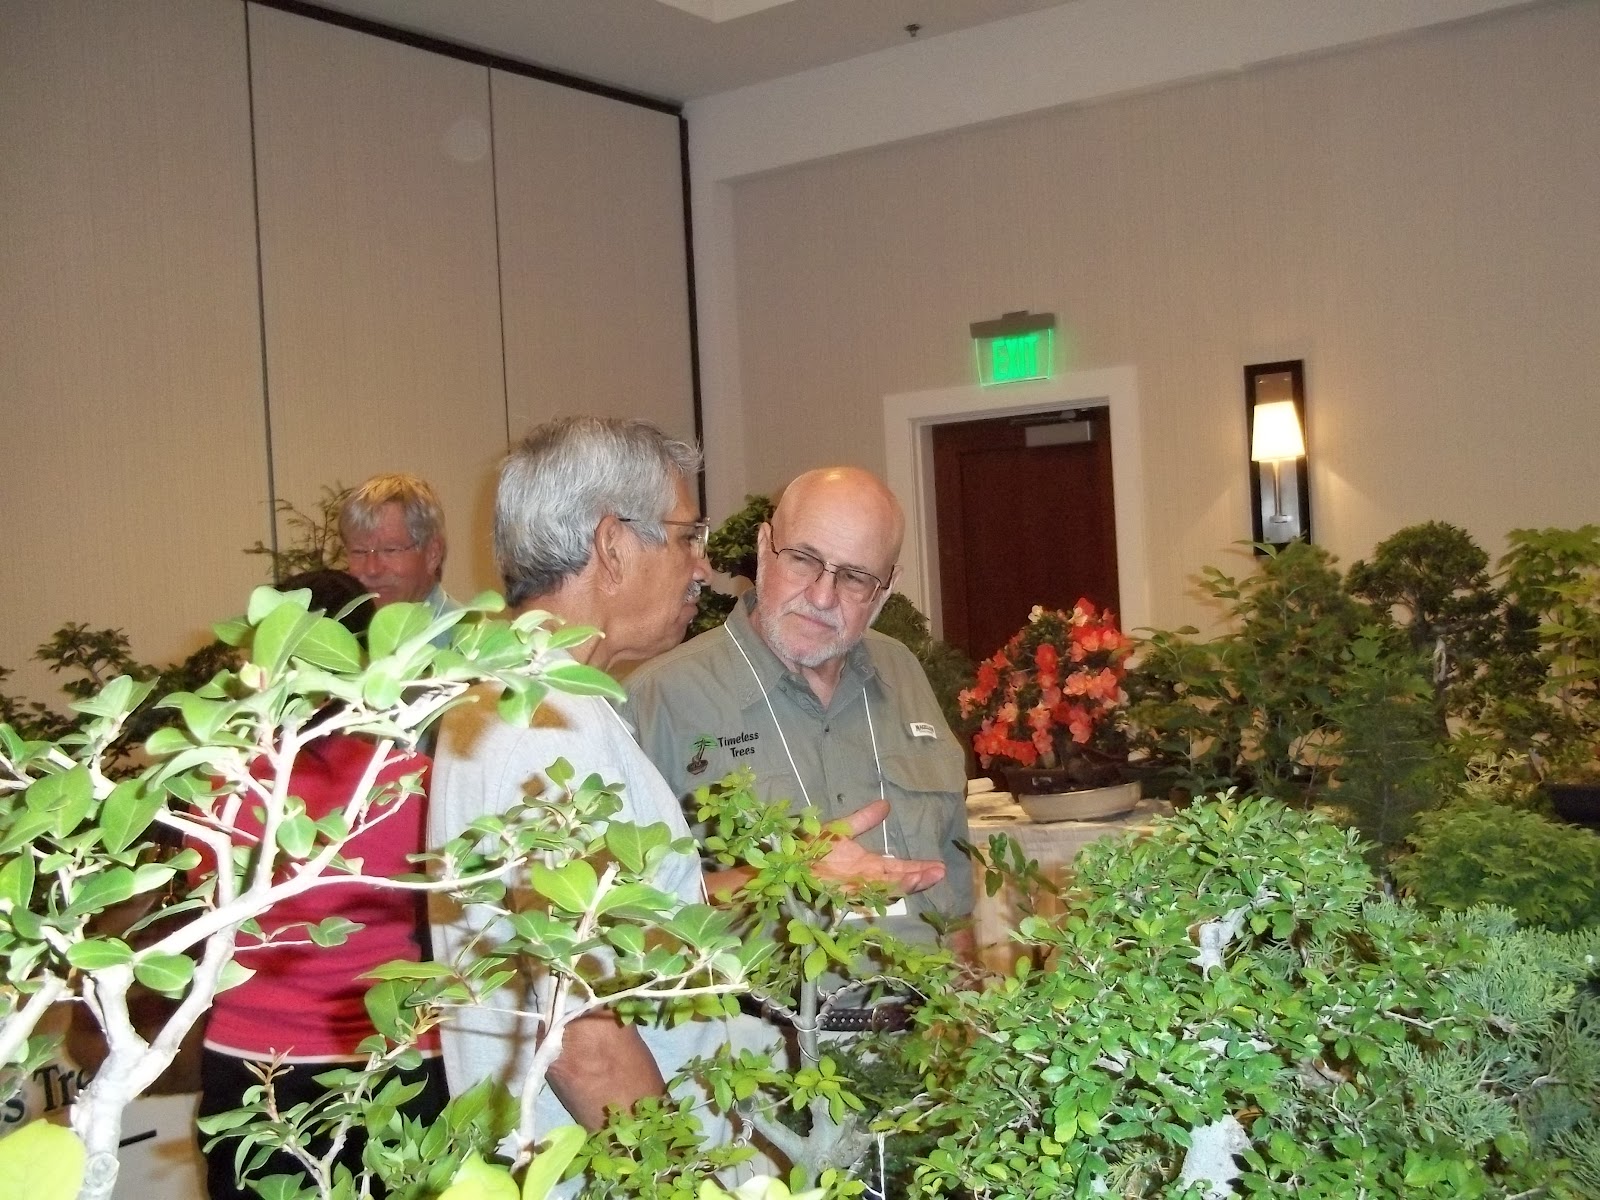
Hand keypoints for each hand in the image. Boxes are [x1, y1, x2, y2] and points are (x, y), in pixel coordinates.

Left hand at [814, 798, 945, 895]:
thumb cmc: (810, 847)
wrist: (785, 859)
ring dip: (909, 883)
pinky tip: (902, 884)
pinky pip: (868, 894)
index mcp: (867, 866)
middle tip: (941, 872)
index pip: (898, 869)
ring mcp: (856, 888)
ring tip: (930, 876)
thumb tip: (886, 805)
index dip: (917, 868)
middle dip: (920, 877)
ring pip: (888, 889)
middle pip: (898, 880)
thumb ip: (863, 820)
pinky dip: (886, 890)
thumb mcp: (841, 830)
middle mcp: (865, 879)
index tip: (938, 866)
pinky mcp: (844, 894)